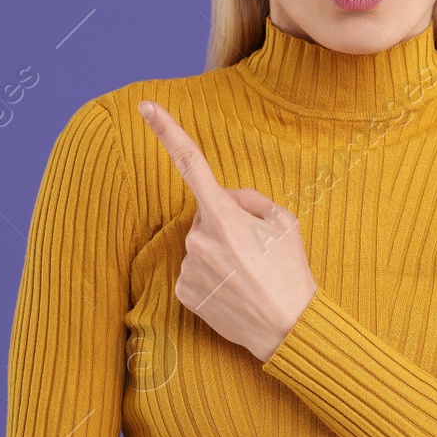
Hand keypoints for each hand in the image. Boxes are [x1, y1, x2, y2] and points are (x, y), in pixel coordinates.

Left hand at [137, 99, 317, 362]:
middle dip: (226, 222)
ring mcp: (189, 267)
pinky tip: (233, 290)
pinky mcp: (183, 292)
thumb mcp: (285, 222)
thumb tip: (225, 197)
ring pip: (200, 244)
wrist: (287, 329)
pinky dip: (211, 276)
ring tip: (249, 275)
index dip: (167, 131)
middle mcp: (199, 239)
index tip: (145, 107)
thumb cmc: (290, 272)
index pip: (191, 164)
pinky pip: (194, 270)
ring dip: (220, 252)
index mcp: (224, 215)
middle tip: (256, 250)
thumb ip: (250, 199)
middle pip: (206, 214)